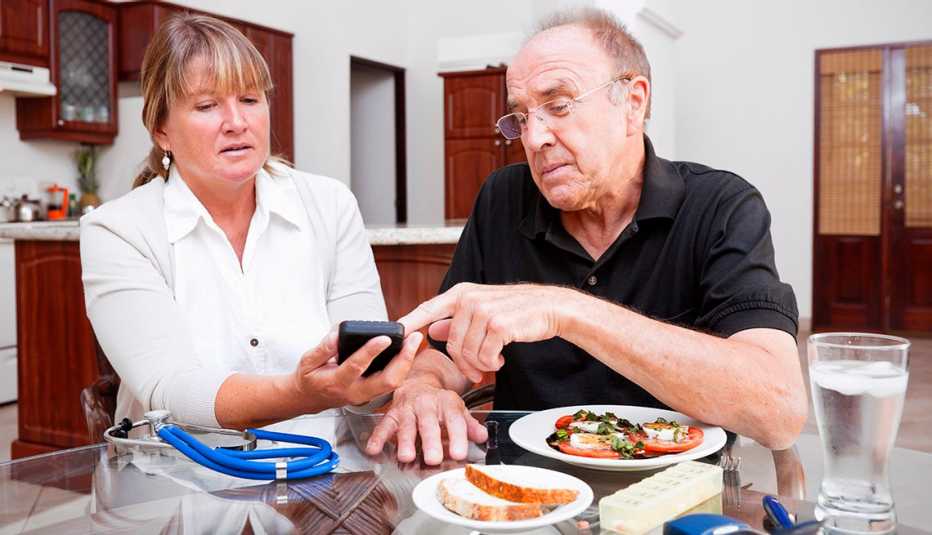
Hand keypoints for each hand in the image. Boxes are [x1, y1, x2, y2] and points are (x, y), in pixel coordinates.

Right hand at [293, 328, 422, 411]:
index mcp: (337, 382)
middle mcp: (355, 392)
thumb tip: (338, 333)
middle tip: (412, 338)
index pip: (357, 366)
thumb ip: (324, 347)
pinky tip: (407, 351)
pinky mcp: (372, 394)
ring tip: (413, 341)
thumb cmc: (310, 378)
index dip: (371, 351)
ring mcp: (366, 396)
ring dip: (406, 362)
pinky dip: (402, 366)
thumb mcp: (308, 361)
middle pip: (387, 381)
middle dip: (403, 359)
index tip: (384, 337)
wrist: (309, 399)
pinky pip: (392, 382)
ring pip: (393, 383)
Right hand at [365, 380, 487, 464]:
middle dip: (430, 441)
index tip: (459, 453)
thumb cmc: (439, 403)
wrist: (417, 383)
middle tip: (433, 458)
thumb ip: (469, 425)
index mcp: (447, 403)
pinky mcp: (392, 414)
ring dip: (405, 441)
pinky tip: (374, 449)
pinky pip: (384, 425)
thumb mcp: (457, 410)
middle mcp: (427, 404)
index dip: (457, 436)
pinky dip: (378, 437)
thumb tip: (483, 437)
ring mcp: (408, 409)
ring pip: (406, 425)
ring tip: (407, 457)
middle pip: (428, 423)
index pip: (454, 420)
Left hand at [398, 283, 568, 381]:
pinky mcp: (498, 325)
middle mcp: (469, 298)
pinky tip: (501, 358)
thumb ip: (456, 320)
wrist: (550, 308)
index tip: (394, 333)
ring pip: (466, 352)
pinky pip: (484, 356)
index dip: (409, 322)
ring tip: (492, 362)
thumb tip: (432, 328)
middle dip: (462, 364)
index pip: (428, 308)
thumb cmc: (516, 311)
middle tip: (476, 372)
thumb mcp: (483, 310)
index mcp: (462, 293)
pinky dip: (492, 363)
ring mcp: (483, 310)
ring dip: (479, 365)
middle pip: (450, 343)